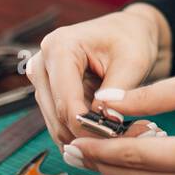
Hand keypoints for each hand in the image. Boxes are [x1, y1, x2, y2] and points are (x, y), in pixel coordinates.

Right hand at [25, 3, 168, 146]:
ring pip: (58, 125)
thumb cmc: (131, 40)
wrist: (127, 33)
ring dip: (86, 137)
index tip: (113, 139)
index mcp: (59, 47)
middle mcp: (42, 63)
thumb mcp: (133, 61)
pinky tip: (108, 135)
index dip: (88, 126)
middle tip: (122, 141)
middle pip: (58, 115)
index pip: (66, 100)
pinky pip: (61, 124)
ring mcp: (42, 79)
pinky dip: (83, 133)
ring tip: (120, 137)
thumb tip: (106, 119)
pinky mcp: (47, 93)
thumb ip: (118, 90)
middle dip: (88, 134)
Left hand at [65, 58, 174, 174]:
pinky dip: (151, 171)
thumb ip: (154, 95)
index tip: (74, 137)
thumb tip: (109, 101)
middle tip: (72, 148)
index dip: (102, 146)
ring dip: (124, 170)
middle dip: (104, 164)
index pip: (139, 153)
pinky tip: (135, 151)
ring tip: (95, 150)